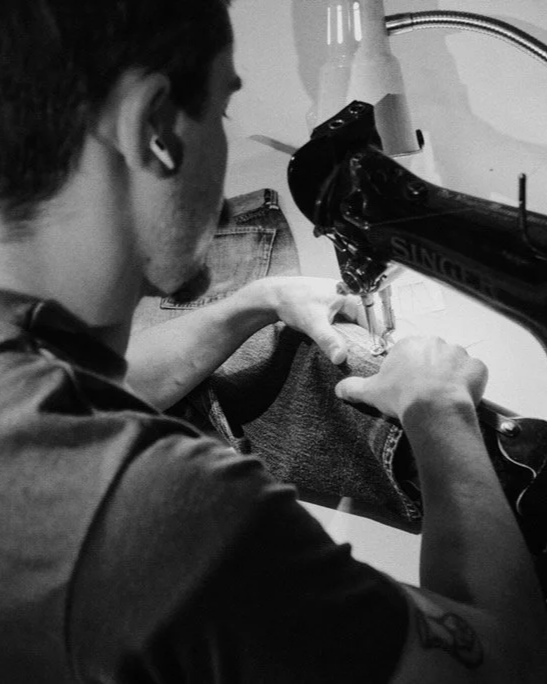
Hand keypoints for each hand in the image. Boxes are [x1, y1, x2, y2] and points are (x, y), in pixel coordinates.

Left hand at [265, 276, 366, 363]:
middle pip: (363, 320)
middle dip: (363, 337)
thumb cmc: (292, 302)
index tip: (377, 352)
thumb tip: (341, 357)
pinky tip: (339, 343)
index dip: (376, 335)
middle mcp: (346, 295)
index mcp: (348, 294)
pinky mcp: (329, 306)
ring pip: (352, 322)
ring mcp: (337, 300)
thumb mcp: (313, 323)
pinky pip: (342, 321)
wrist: (273, 296)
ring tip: (354, 352)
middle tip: (365, 356)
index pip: (371, 317)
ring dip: (352, 335)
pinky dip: (342, 332)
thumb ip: (328, 340)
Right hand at [335, 336, 487, 419]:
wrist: (433, 409)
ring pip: (453, 363)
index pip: (408, 353)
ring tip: (441, 397)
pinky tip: (458, 396)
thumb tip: (339, 388)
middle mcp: (435, 342)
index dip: (406, 370)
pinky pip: (473, 373)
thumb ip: (353, 387)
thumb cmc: (404, 396)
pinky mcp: (476, 367)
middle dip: (429, 371)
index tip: (406, 385)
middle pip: (432, 355)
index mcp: (409, 344)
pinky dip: (468, 384)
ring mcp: (458, 353)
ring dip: (449, 376)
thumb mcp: (371, 391)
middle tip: (423, 392)